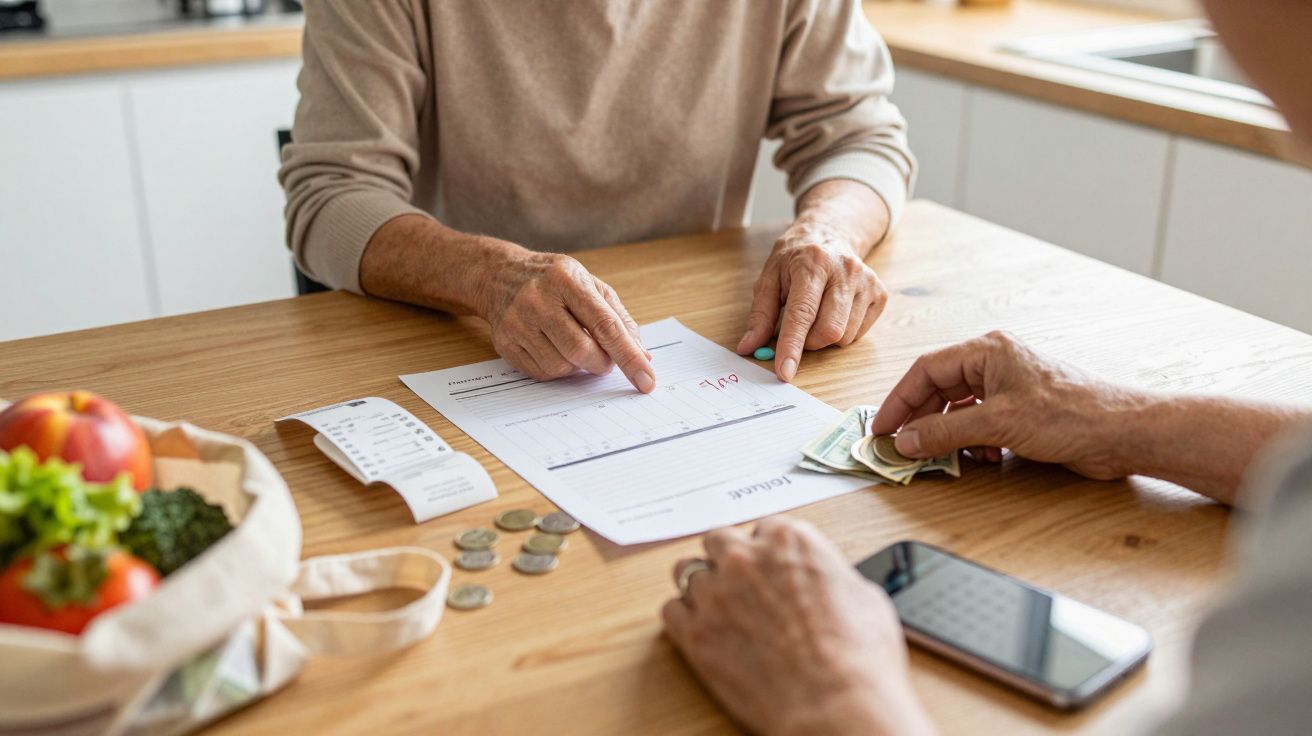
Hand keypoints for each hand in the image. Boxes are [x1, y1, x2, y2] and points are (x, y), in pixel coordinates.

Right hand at [478, 252, 654, 391]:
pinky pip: (543, 373)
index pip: (605, 325)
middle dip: (603, 364)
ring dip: (579, 367)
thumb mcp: (590, 284)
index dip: (629, 356)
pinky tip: (556, 350)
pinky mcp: (505, 343)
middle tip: (605, 359)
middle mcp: (538, 299)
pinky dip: (559, 370)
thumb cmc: (553, 280)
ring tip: (576, 346)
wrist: (499, 275)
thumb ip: (618, 318)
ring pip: (562, 367)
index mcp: (567, 280)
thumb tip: (642, 356)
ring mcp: (518, 322)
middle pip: (582, 351)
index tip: (646, 380)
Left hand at [662, 517, 935, 735]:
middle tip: (740, 584)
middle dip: (728, 559)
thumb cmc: (859, 660)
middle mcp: (746, 559)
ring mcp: (715, 594)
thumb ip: (832, 577)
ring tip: (719, 611)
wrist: (836, 708)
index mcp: (790, 541)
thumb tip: (829, 583)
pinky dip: (684, 620)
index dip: (767, 551)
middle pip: (718, 540)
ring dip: (703, 588)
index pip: (763, 527)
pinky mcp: (694, 633)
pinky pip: (670, 611)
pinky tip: (703, 633)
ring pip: (687, 571)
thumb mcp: (866, 599)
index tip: (769, 567)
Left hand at [738, 218, 887, 382]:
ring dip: (824, 338)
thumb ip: (760, 315)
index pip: (802, 314)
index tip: (785, 372)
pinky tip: (835, 311)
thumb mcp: (769, 278)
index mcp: (813, 263)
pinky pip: (858, 334)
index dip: (791, 346)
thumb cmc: (795, 259)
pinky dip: (842, 333)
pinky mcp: (880, 294)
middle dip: (808, 343)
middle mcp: (845, 270)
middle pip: (829, 331)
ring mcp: (867, 282)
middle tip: (798, 328)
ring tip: (817, 314)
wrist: (830, 234)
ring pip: (845, 336)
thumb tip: (748, 348)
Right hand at [871, 331, 1141, 478]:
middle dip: (921, 421)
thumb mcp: (998, 424)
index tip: (882, 428)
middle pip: (939, 390)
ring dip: (948, 435)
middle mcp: (994, 365)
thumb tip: (906, 441)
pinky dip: (973, 443)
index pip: (926, 370)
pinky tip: (982, 458)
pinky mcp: (1020, 412)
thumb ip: (946, 432)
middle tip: (901, 446)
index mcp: (987, 351)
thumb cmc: (1070, 414)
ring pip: (958, 409)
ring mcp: (1007, 388)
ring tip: (940, 456)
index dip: (899, 400)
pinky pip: (979, 424)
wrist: (1121, 433)